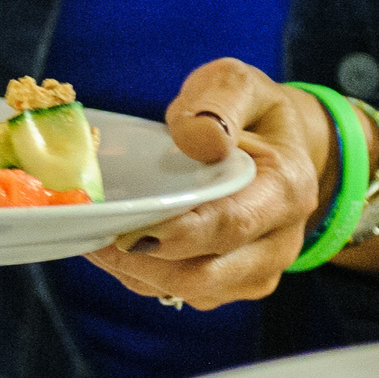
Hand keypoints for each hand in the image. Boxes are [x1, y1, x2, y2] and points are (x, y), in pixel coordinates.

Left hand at [85, 60, 331, 308]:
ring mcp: (255, 271)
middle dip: (143, 261)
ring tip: (93, 237)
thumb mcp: (238, 84)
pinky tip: (112, 246)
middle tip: (92, 235)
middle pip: (204, 274)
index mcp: (286, 190)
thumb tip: (197, 138)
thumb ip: (220, 102)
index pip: (231, 225)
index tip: (126, 232)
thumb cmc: (250, 114)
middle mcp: (278, 242)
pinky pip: (179, 293)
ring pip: (188, 291)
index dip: (177, 235)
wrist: (276, 148)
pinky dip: (140, 275)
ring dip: (135, 272)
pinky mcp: (231, 285)